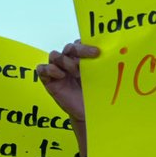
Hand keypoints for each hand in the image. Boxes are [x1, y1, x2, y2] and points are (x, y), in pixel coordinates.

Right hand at [37, 40, 99, 154]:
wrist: (86, 113)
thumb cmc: (94, 94)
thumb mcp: (99, 78)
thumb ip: (101, 66)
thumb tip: (113, 54)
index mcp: (81, 58)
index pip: (80, 43)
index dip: (86, 45)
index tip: (98, 52)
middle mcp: (68, 61)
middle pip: (69, 48)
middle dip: (79, 50)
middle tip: (92, 56)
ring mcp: (57, 70)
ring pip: (55, 55)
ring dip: (65, 60)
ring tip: (75, 71)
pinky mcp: (49, 80)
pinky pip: (42, 69)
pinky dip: (49, 69)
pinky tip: (60, 75)